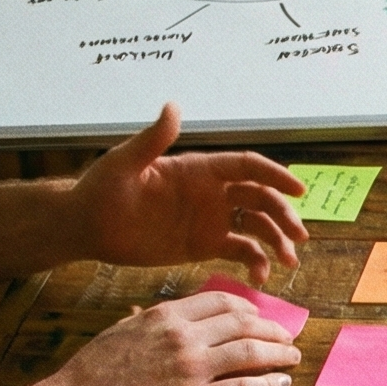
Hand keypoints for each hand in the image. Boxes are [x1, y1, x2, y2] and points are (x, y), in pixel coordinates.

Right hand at [25, 291, 297, 385]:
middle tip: (287, 336)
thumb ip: (142, 320)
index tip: (259, 315)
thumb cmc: (92, 371)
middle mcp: (184, 337)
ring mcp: (192, 368)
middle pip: (243, 324)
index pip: (221, 301)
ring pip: (250, 352)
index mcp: (165, 316)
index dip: (248, 308)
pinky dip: (267, 384)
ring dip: (278, 353)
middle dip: (272, 329)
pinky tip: (281, 383)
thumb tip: (145, 311)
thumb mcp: (118, 332)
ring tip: (292, 356)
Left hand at [70, 104, 309, 283]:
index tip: (298, 191)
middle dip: (284, 216)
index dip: (275, 176)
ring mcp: (211, 220)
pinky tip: (259, 279)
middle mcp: (212, 193)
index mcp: (199, 170)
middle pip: (261, 199)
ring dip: (278, 243)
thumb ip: (153, 139)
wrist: (88, 227)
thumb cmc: (101, 189)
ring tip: (289, 263)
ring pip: (258, 228)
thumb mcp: (124, 163)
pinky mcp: (205, 246)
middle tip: (298, 237)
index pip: (247, 167)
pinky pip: (241, 253)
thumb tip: (174, 106)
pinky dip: (256, 265)